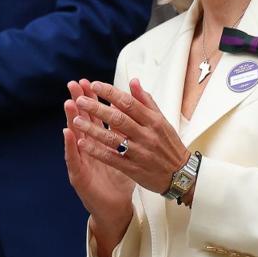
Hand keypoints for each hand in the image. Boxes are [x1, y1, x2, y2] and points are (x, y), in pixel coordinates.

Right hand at [62, 80, 134, 244]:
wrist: (115, 209)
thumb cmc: (119, 181)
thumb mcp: (126, 154)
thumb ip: (125, 134)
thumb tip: (130, 114)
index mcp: (99, 142)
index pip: (94, 116)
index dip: (91, 99)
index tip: (89, 82)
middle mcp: (87, 149)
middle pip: (81, 121)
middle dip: (78, 102)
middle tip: (73, 84)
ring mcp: (81, 161)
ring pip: (74, 137)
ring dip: (71, 119)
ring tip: (68, 103)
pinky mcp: (78, 176)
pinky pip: (73, 158)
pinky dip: (70, 146)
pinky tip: (68, 133)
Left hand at [70, 78, 189, 196]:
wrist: (181, 175)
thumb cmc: (169, 144)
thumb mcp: (162, 121)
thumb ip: (146, 101)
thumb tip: (133, 81)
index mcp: (154, 121)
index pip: (129, 103)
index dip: (110, 93)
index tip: (94, 85)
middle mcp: (147, 135)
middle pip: (118, 119)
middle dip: (97, 108)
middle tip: (80, 100)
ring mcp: (140, 153)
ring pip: (113, 139)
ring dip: (92, 129)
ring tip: (76, 120)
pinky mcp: (133, 168)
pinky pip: (112, 158)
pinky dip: (96, 150)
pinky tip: (82, 143)